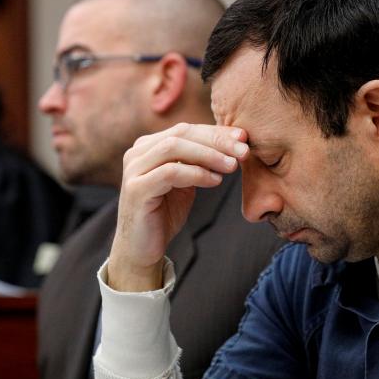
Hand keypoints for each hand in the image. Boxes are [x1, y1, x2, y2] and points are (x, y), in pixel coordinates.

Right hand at [108, 123, 248, 291]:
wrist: (142, 248)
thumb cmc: (166, 212)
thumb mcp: (187, 181)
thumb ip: (202, 161)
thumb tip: (237, 140)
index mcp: (149, 146)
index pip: (187, 129)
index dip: (216, 132)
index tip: (243, 138)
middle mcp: (137, 152)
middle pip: (181, 133)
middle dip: (216, 140)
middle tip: (243, 151)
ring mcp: (134, 169)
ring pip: (174, 147)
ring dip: (208, 155)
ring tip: (232, 166)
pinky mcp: (136, 189)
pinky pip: (170, 172)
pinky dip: (196, 173)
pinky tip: (215, 181)